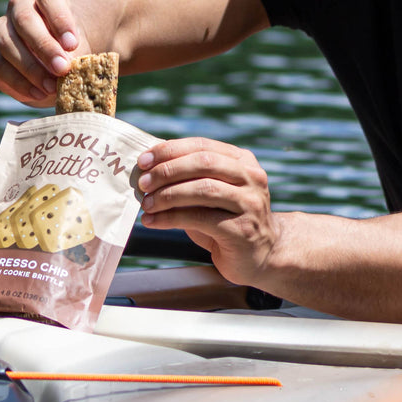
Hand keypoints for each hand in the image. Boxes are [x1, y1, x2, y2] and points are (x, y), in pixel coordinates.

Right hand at [0, 0, 88, 106]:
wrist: (50, 58)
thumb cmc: (69, 49)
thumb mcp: (79, 49)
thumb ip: (76, 56)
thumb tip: (72, 70)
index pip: (49, 0)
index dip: (60, 21)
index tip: (73, 44)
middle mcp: (19, 8)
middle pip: (25, 20)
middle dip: (44, 47)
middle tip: (62, 68)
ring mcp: (1, 29)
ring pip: (7, 43)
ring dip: (30, 68)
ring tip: (51, 87)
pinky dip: (18, 82)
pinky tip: (38, 94)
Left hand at [136, 137, 281, 286]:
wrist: (259, 255)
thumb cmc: (225, 220)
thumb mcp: (210, 192)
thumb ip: (189, 177)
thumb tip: (148, 166)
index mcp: (242, 161)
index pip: (202, 146)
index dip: (170, 150)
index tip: (143, 160)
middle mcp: (251, 178)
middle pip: (203, 163)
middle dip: (167, 171)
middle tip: (142, 182)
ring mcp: (250, 203)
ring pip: (203, 189)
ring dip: (167, 195)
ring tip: (146, 204)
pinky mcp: (242, 229)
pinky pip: (200, 218)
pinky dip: (171, 218)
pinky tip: (153, 221)